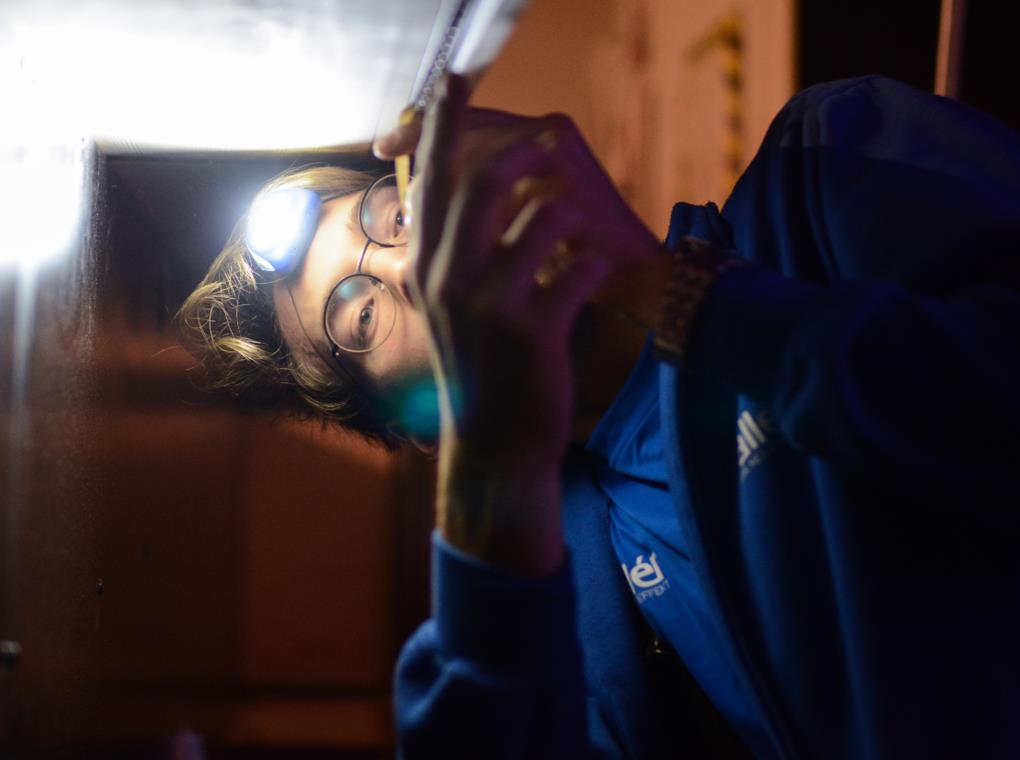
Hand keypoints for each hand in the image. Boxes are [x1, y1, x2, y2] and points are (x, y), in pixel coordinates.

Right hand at [408, 75, 659, 574]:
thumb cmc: (476, 365)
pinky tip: (588, 282)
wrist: (495, 442)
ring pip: (544, 216)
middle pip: (487, 180)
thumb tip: (428, 194)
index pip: (430, 178)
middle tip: (553, 145)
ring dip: (571, 215)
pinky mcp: (534, 331)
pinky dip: (594, 267)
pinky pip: (580, 269)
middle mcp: (447, 278)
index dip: (443, 123)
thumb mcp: (442, 305)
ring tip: (576, 235)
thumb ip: (438, 250)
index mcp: (424, 266)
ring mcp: (490, 305)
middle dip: (528, 151)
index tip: (453, 79)